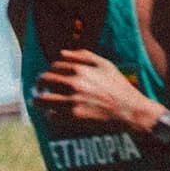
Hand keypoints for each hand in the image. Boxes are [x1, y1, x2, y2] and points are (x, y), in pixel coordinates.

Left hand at [31, 48, 155, 133]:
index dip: (51, 71)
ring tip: (39, 103)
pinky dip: (50, 115)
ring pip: (41, 100)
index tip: (53, 77)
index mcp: (79, 69)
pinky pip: (51, 116)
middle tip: (40, 89)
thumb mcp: (105, 65)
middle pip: (43, 80)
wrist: (131, 111)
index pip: (53, 66)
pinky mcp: (74, 117)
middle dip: (39, 84)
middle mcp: (73, 83)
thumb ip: (83, 56)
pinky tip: (55, 115)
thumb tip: (61, 53)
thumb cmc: (119, 87)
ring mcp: (72, 101)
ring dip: (38, 101)